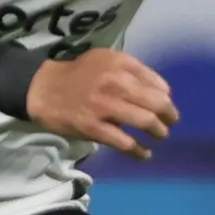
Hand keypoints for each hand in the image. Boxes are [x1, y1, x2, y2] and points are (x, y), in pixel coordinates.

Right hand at [26, 49, 177, 158]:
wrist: (44, 89)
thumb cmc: (80, 75)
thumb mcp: (106, 60)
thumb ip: (134, 71)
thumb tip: (164, 90)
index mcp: (121, 64)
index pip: (158, 84)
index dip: (167, 99)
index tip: (166, 107)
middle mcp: (116, 83)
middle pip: (157, 104)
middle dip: (169, 116)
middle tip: (170, 124)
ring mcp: (105, 106)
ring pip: (145, 122)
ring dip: (159, 132)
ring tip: (161, 136)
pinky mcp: (94, 127)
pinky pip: (125, 143)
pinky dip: (139, 151)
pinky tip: (144, 154)